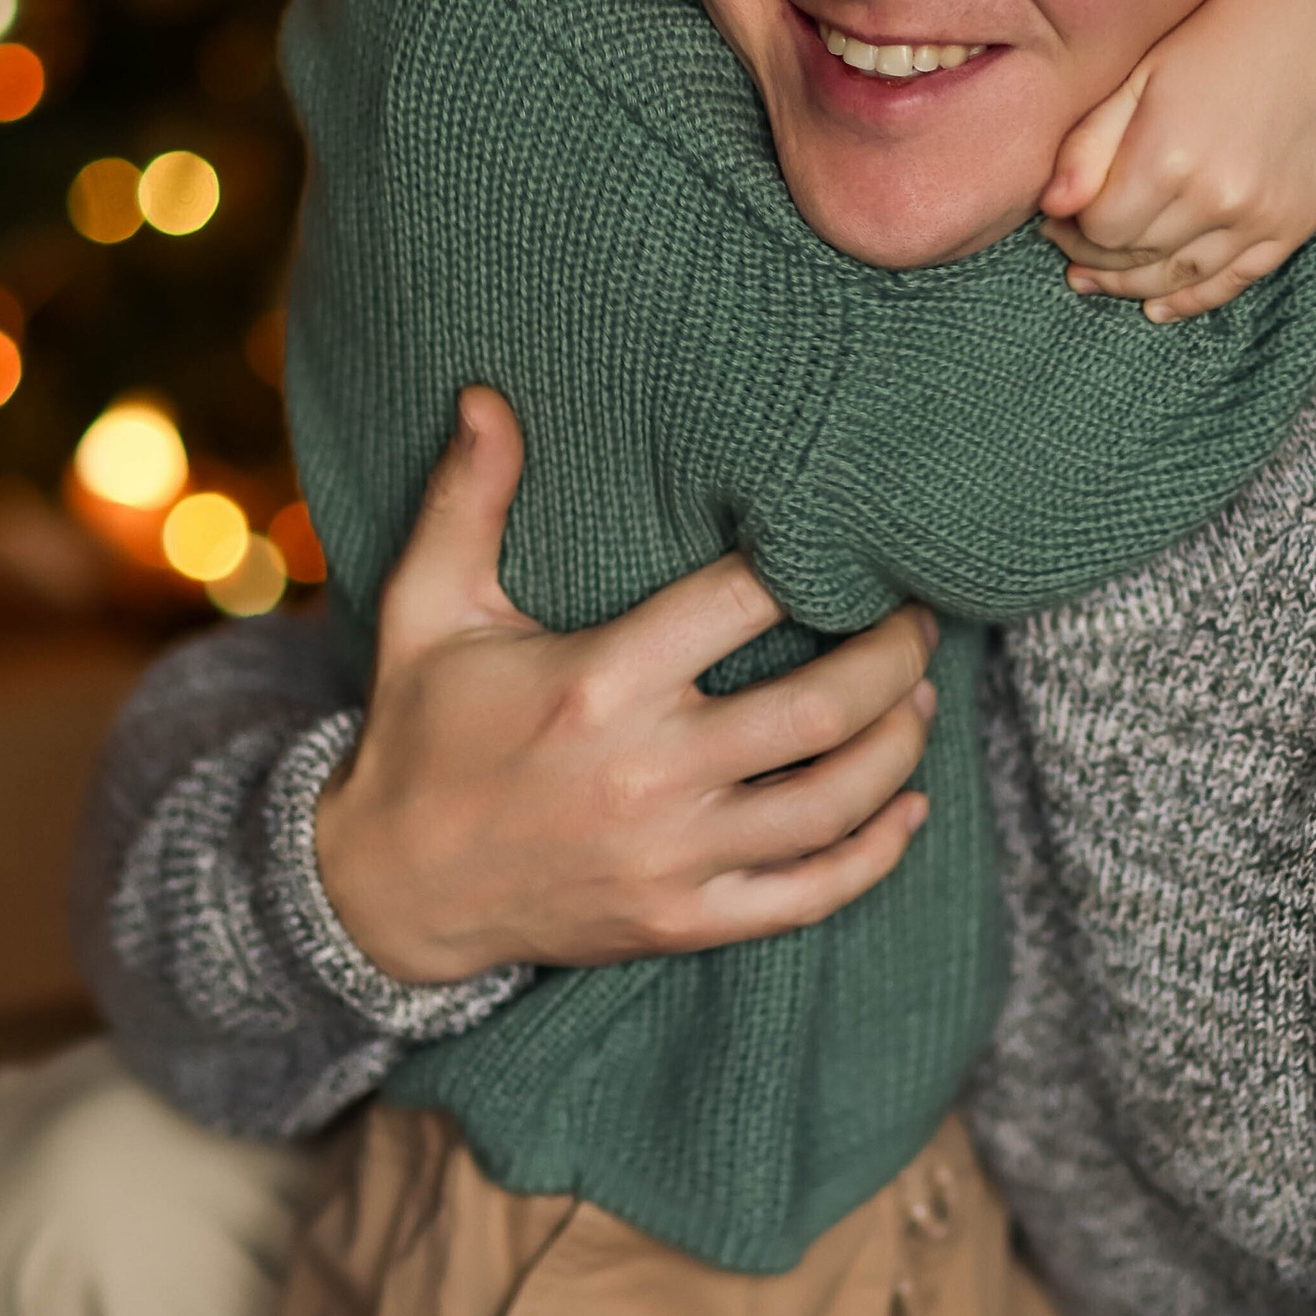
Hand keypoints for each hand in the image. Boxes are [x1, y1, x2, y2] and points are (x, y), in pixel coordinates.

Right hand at [315, 388, 937, 984]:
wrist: (392, 891)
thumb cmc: (422, 733)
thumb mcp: (426, 609)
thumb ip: (467, 500)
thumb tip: (489, 394)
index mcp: (597, 683)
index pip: (742, 602)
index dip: (810, 561)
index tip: (845, 536)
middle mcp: (648, 774)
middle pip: (821, 708)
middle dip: (893, 655)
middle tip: (919, 617)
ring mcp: (673, 858)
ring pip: (834, 803)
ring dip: (900, 744)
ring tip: (923, 695)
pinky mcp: (684, 921)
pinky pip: (811, 895)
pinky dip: (875, 853)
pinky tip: (907, 809)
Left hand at [1037, 0, 1315, 323]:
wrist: (1315, 17)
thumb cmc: (1214, 34)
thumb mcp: (1137, 76)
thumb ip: (1089, 147)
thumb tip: (1051, 209)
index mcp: (1167, 156)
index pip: (1098, 228)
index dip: (1069, 229)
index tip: (1057, 218)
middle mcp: (1217, 197)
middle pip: (1134, 256)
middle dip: (1094, 255)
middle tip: (1071, 246)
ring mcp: (1262, 216)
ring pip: (1178, 277)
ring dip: (1132, 283)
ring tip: (1100, 278)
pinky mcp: (1295, 223)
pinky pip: (1235, 281)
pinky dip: (1193, 299)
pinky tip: (1158, 307)